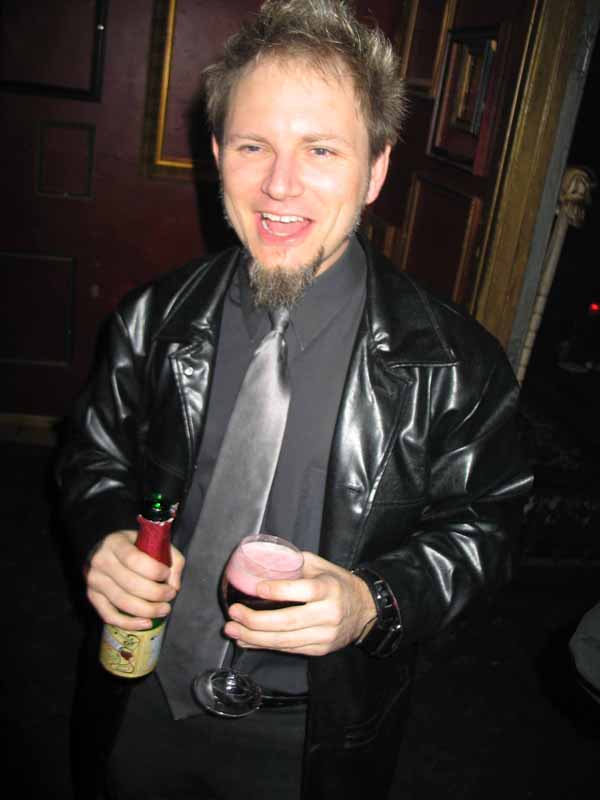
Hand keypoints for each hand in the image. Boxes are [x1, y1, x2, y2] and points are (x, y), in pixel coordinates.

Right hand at [85, 530, 184, 629]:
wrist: (106, 550)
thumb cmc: (135, 547)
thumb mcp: (153, 542)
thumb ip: (172, 559)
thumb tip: (174, 586)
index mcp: (115, 542)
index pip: (134, 559)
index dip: (153, 570)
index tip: (167, 574)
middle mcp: (100, 561)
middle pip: (130, 584)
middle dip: (156, 593)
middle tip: (170, 595)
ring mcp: (94, 580)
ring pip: (122, 602)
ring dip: (147, 610)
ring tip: (164, 609)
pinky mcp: (92, 597)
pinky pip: (109, 615)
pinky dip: (129, 623)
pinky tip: (147, 623)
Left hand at [223, 552, 376, 655]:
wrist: (365, 610)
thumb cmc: (337, 583)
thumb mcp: (321, 566)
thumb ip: (295, 564)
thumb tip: (263, 564)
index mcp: (330, 589)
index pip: (303, 591)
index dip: (279, 590)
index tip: (256, 588)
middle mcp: (328, 614)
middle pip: (288, 621)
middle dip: (256, 621)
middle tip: (233, 614)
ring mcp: (324, 636)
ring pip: (285, 640)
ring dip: (254, 637)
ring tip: (232, 630)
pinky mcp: (320, 650)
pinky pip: (289, 649)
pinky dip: (264, 646)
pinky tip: (247, 641)